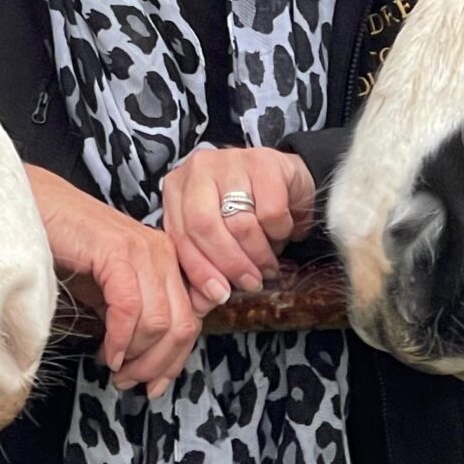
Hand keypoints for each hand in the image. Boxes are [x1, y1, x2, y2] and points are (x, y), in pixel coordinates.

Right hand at [25, 165, 201, 399]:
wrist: (35, 206)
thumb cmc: (66, 245)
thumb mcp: (107, 287)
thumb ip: (130, 315)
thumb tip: (139, 358)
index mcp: (166, 261)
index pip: (189, 320)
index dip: (175, 360)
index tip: (154, 385)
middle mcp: (162, 253)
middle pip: (181, 325)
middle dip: (157, 365)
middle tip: (129, 382)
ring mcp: (142, 250)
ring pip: (159, 322)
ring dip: (137, 357)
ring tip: (114, 368)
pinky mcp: (117, 252)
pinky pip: (130, 308)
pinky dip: (121, 338)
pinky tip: (108, 351)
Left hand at [159, 145, 314, 312]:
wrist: (287, 178)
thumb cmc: (246, 211)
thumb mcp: (217, 234)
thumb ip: (206, 262)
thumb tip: (203, 302)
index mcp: (177, 188)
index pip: (180, 236)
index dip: (200, 271)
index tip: (219, 295)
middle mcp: (197, 169)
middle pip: (204, 228)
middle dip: (230, 264)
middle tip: (250, 283)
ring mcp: (229, 161)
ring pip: (239, 224)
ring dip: (258, 255)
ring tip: (267, 265)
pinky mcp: (263, 162)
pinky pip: (271, 213)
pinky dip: (279, 232)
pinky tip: (281, 233)